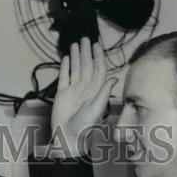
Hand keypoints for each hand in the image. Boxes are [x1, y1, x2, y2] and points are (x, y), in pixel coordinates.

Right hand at [50, 37, 116, 157]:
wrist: (69, 137)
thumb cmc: (85, 126)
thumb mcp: (97, 108)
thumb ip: (104, 92)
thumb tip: (114, 77)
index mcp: (95, 90)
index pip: (98, 69)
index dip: (98, 57)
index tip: (97, 45)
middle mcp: (85, 88)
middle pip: (87, 66)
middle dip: (86, 53)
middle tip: (85, 39)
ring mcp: (73, 90)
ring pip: (75, 69)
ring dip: (76, 57)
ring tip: (75, 44)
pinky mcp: (62, 94)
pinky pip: (64, 78)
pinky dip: (65, 68)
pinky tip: (66, 58)